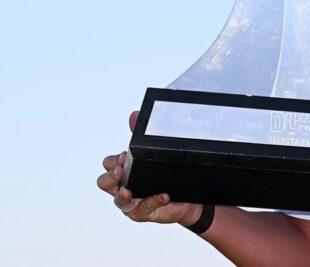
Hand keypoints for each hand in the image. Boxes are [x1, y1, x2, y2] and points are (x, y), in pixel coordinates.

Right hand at [96, 111, 201, 225]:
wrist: (187, 197)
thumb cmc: (165, 175)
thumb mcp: (154, 154)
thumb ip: (142, 136)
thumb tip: (134, 114)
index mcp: (123, 171)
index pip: (108, 164)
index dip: (112, 161)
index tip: (124, 156)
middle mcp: (122, 187)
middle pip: (104, 183)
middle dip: (110, 176)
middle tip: (120, 170)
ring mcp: (131, 203)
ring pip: (119, 201)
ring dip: (122, 194)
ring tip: (129, 190)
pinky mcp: (144, 213)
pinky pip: (143, 209)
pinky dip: (152, 200)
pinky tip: (163, 195)